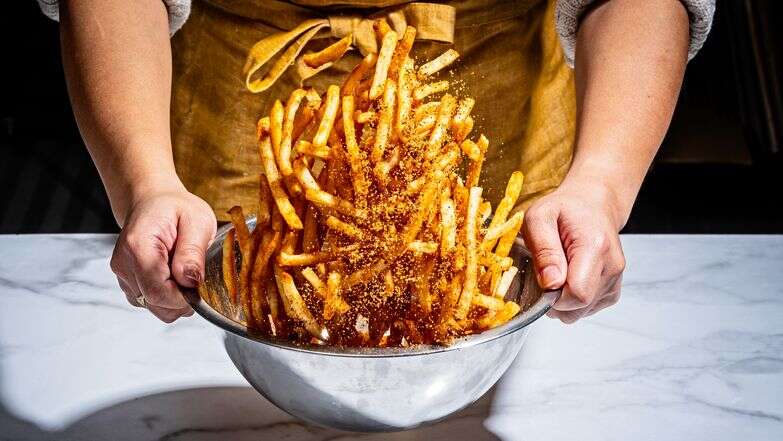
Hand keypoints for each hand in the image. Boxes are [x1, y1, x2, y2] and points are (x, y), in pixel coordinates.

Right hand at [110, 189, 216, 321]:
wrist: (153, 202)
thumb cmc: (175, 208)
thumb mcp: (196, 220)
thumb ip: (193, 252)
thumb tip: (191, 281)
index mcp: (138, 246)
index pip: (157, 291)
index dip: (183, 297)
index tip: (199, 285)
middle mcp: (124, 263)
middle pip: (154, 303)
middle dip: (181, 299)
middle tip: (194, 275)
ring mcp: (123, 275)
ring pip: (153, 306)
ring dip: (174, 298)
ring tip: (183, 271)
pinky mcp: (128, 282)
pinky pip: (150, 302)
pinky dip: (166, 296)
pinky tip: (174, 275)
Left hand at [521, 179, 625, 323]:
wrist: (593, 205)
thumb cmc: (565, 209)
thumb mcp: (540, 217)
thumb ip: (544, 249)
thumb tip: (550, 283)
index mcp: (595, 247)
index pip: (578, 294)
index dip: (553, 296)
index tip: (541, 279)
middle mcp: (612, 266)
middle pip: (579, 307)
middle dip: (554, 300)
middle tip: (545, 274)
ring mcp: (615, 279)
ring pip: (582, 311)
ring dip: (563, 300)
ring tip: (558, 272)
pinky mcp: (612, 289)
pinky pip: (588, 309)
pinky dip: (573, 301)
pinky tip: (568, 278)